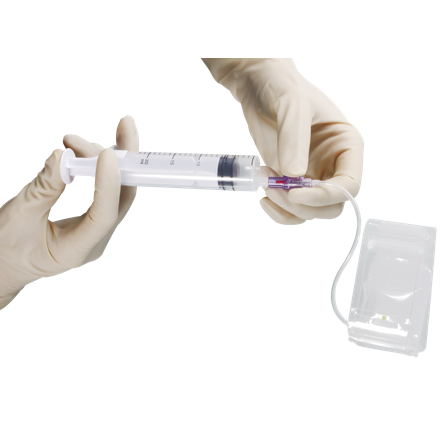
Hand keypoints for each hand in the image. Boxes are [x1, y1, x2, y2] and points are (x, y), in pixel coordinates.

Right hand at [0, 116, 138, 309]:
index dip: (108, 183)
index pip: (104, 215)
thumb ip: (43, 187)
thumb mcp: (20, 217)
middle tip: (125, 124)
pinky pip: (107, 193)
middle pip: (123, 197)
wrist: (4, 265)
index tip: (106, 153)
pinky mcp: (93, 221)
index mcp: (77, 249)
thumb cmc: (5, 249)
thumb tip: (61, 155)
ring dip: (105, 160)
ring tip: (75, 141)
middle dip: (126, 159)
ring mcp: (97, 231)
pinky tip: (93, 151)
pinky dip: (101, 169)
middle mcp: (95, 241)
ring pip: (117, 192)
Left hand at [202, 58, 362, 224]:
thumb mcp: (293, 105)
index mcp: (346, 146)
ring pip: (310, 213)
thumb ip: (294, 139)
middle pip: (331, 206)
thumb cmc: (283, 86)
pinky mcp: (290, 181)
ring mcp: (311, 176)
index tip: (295, 193)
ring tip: (266, 184)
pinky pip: (291, 210)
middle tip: (274, 189)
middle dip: (303, 206)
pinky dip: (278, 210)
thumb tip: (294, 175)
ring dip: (287, 209)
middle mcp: (333, 165)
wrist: (259, 85)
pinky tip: (265, 193)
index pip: (349, 185)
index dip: (325, 196)